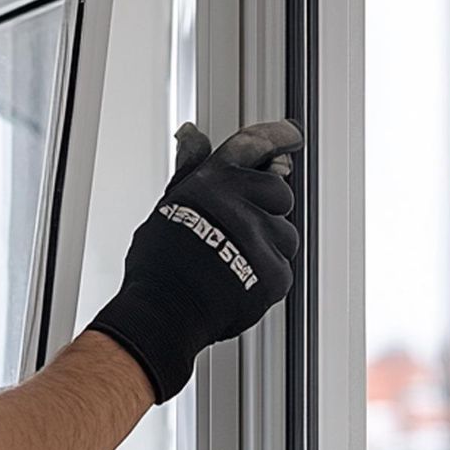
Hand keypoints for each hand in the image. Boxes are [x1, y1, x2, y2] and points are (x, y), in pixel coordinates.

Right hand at [88, 119, 303, 401]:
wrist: (162, 313)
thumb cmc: (158, 266)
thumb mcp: (170, 207)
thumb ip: (190, 171)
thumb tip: (191, 135)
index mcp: (212, 183)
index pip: (253, 145)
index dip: (276, 136)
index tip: (290, 135)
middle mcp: (240, 203)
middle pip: (278, 192)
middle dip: (266, 208)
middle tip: (240, 230)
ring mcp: (260, 238)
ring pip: (285, 233)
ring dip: (268, 244)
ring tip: (234, 262)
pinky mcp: (274, 272)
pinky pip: (282, 267)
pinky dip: (265, 276)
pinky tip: (239, 283)